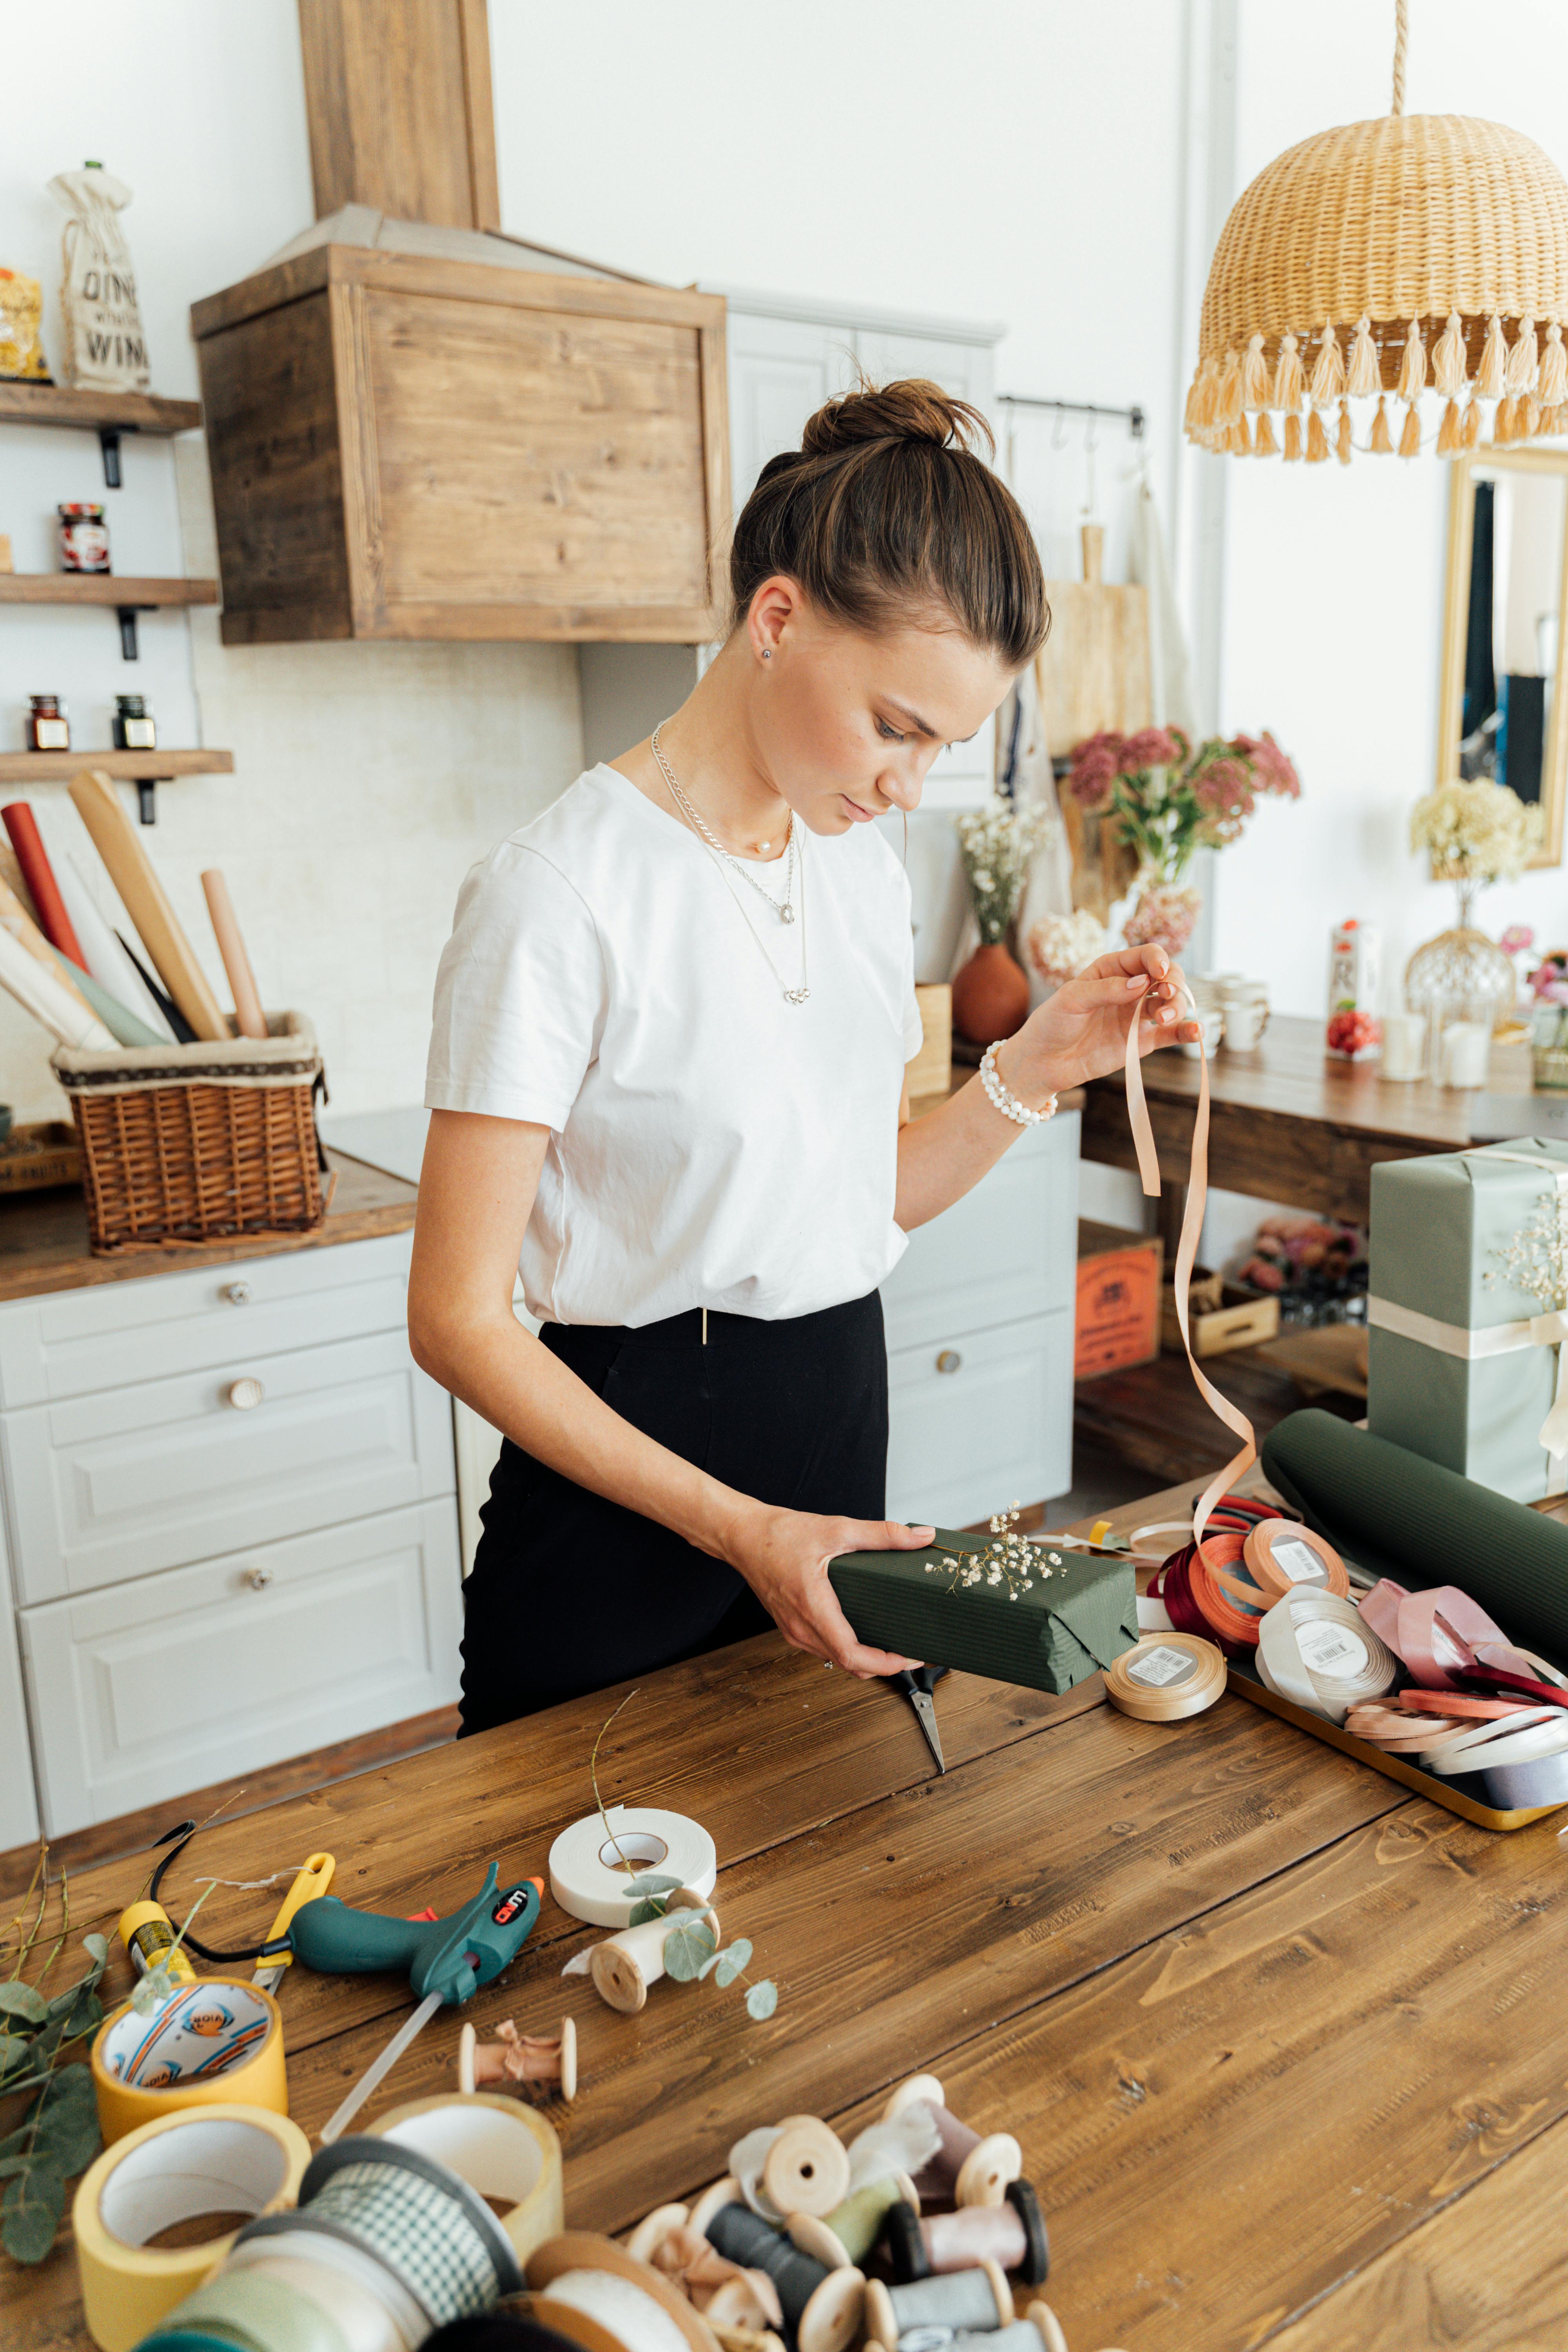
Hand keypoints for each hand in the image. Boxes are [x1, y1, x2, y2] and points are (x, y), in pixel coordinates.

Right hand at [722, 1503, 929, 1674]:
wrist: (742, 1536)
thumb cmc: (779, 1534)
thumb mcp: (837, 1528)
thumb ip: (882, 1534)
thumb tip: (920, 1537)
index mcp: (813, 1608)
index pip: (853, 1655)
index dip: (886, 1664)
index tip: (910, 1656)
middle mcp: (801, 1628)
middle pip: (849, 1665)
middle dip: (885, 1664)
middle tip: (912, 1649)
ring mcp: (794, 1631)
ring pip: (837, 1659)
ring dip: (866, 1659)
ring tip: (894, 1641)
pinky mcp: (792, 1628)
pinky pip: (825, 1649)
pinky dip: (848, 1649)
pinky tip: (864, 1632)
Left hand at [1006, 944, 1200, 1096]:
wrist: (1041, 1063)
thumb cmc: (1051, 1024)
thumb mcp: (1071, 999)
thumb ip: (1105, 989)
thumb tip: (1142, 983)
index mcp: (1112, 970)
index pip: (1146, 956)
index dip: (1158, 961)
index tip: (1159, 974)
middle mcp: (1130, 990)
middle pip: (1168, 977)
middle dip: (1174, 983)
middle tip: (1167, 996)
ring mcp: (1138, 1016)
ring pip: (1172, 1004)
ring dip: (1178, 1007)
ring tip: (1165, 1018)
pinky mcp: (1141, 1042)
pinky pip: (1170, 1035)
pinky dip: (1186, 1032)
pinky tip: (1197, 1031)